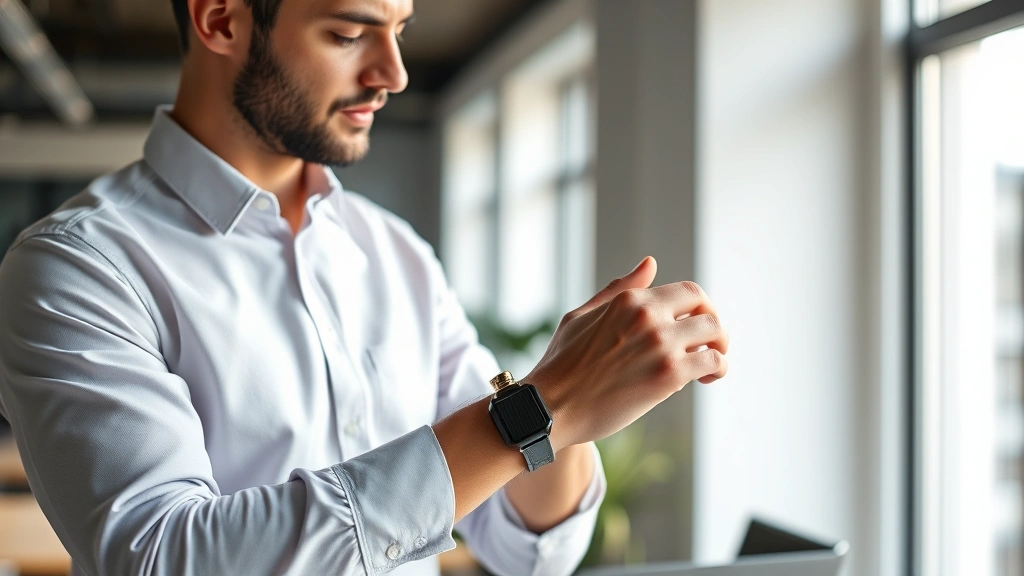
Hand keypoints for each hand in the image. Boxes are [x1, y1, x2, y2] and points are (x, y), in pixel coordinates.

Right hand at [525, 256, 728, 450]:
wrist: (550, 407)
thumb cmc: (560, 365)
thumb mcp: (581, 316)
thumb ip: (619, 290)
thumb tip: (650, 263)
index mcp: (629, 300)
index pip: (686, 292)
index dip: (699, 308)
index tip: (695, 325)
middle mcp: (648, 315)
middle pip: (706, 309)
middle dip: (713, 326)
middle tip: (711, 345)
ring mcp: (660, 344)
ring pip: (714, 334)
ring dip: (719, 348)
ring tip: (710, 365)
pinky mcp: (668, 375)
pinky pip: (712, 362)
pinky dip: (718, 369)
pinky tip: (706, 380)